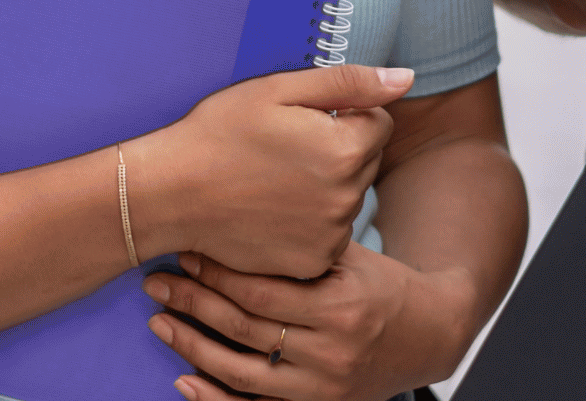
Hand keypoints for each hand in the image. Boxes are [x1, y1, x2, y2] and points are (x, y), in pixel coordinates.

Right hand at [133, 66, 407, 279]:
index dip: (343, 113)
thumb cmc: (218, 133)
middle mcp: (347, 197)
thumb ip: (349, 82)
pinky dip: (309, 222)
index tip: (301, 120)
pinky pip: (328, 233)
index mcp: (345, 148)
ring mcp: (330, 235)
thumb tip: (406, 78)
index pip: (379, 121)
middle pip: (365, 161)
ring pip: (347, 198)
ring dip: (324, 187)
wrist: (170, 193)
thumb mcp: (279, 90)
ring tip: (272, 180)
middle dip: (337, 150)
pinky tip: (271, 209)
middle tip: (282, 148)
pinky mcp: (311, 261)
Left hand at [145, 247, 472, 400]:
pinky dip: (216, 399)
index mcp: (342, 307)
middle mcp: (332, 352)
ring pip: (244, 373)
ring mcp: (324, 387)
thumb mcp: (353, 257)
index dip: (217, 272)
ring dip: (193, 348)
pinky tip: (184, 382)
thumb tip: (238, 204)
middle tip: (156, 282)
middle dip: (194, 304)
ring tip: (159, 322)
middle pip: (246, 328)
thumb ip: (305, 241)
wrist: (429, 336)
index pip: (262, 291)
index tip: (184, 251)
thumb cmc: (382, 285)